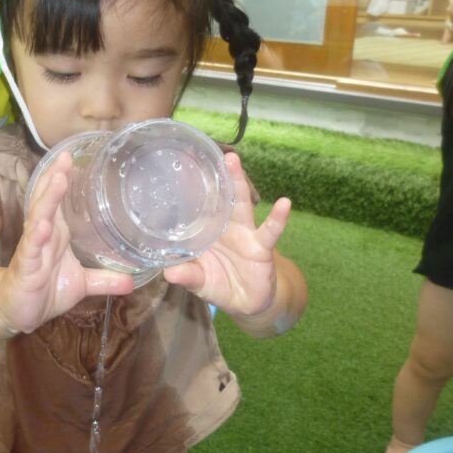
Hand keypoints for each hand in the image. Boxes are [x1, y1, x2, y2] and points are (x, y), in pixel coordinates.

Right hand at [0, 151, 133, 333]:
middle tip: (66, 156)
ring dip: (48, 199)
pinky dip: (35, 236)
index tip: (73, 156)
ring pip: (38, 218)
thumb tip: (133, 282)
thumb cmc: (46, 291)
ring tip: (58, 180)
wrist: (18, 313)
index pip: (58, 199)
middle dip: (55, 177)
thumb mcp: (81, 284)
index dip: (63, 177)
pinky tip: (41, 225)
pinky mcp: (24, 267)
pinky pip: (30, 249)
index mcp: (56, 233)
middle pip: (47, 200)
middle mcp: (43, 235)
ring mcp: (33, 250)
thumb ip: (105, 279)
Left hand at [163, 152, 290, 316]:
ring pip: (240, 204)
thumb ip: (187, 276)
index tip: (177, 167)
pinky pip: (270, 230)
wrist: (249, 303)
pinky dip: (278, 218)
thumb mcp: (200, 283)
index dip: (187, 189)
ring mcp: (244, 234)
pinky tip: (284, 203)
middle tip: (202, 149)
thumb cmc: (220, 285)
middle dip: (212, 175)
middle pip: (218, 197)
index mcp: (205, 232)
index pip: (195, 207)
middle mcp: (224, 227)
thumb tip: (168, 273)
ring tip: (233, 161)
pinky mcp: (261, 247)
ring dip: (238, 183)